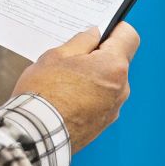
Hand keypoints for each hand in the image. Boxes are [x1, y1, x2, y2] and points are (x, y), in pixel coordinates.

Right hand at [13, 23, 140, 151]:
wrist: (35, 136)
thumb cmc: (44, 93)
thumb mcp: (57, 56)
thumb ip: (81, 41)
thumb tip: (94, 34)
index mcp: (113, 66)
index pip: (129, 36)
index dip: (116, 29)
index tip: (102, 30)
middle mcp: (121, 88)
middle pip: (117, 61)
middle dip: (99, 56)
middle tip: (72, 59)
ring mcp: (113, 109)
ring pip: (108, 82)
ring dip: (93, 78)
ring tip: (65, 82)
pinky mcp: (103, 124)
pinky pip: (101, 101)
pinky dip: (89, 97)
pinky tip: (67, 99)